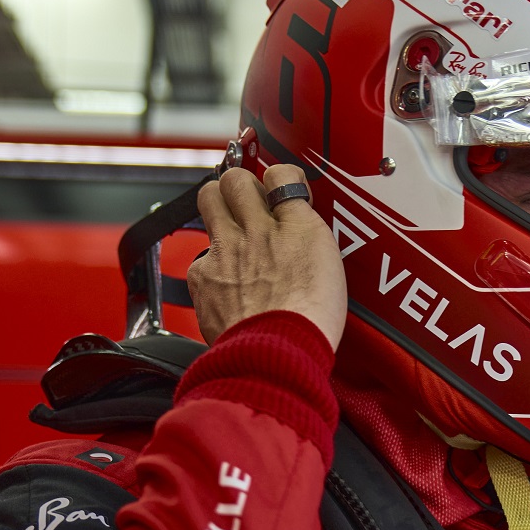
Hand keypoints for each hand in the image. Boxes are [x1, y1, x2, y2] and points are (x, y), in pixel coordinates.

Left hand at [188, 165, 346, 349]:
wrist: (278, 355)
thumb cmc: (310, 321)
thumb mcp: (329, 268)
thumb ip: (308, 237)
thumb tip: (298, 222)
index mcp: (297, 227)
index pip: (282, 174)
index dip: (280, 177)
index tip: (281, 189)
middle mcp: (257, 231)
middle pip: (234, 179)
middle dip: (239, 183)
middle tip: (247, 200)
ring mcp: (225, 251)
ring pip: (209, 201)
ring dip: (217, 206)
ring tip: (231, 228)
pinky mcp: (203, 277)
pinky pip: (200, 258)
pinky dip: (211, 266)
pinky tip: (227, 283)